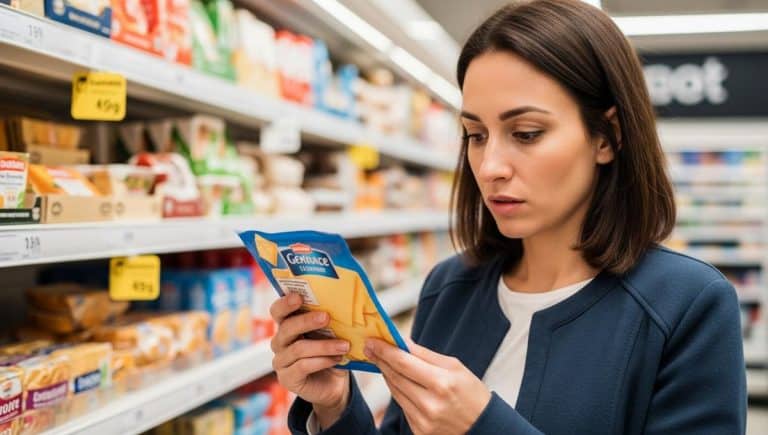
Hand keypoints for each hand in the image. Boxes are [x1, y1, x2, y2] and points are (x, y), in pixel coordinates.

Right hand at [270, 293, 350, 427]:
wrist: (333, 384)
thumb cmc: (330, 352)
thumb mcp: (331, 334)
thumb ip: (329, 321)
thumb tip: (343, 303)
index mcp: (287, 325)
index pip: (278, 311)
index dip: (285, 303)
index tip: (299, 296)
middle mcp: (279, 342)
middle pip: (286, 328)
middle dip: (306, 321)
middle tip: (326, 317)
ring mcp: (280, 361)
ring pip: (298, 348)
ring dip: (324, 346)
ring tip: (344, 345)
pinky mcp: (287, 378)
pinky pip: (303, 366)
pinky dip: (322, 361)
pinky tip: (337, 359)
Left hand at [364, 338, 490, 434]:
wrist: (483, 427)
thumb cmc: (471, 392)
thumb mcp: (454, 366)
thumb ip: (424, 354)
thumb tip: (401, 340)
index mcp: (442, 384)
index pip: (404, 363)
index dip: (385, 350)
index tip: (373, 340)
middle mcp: (430, 405)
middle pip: (396, 377)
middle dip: (381, 360)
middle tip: (370, 346)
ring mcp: (423, 421)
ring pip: (395, 391)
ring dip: (387, 374)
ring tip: (381, 360)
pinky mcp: (419, 431)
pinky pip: (402, 405)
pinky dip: (399, 391)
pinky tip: (397, 380)